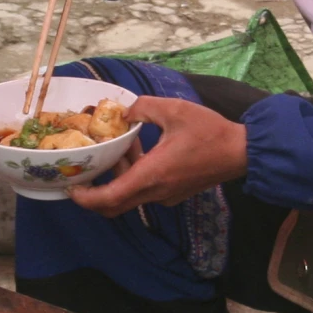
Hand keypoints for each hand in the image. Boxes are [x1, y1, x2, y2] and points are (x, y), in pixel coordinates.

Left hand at [68, 96, 245, 215]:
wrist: (241, 152)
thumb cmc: (209, 132)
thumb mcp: (173, 110)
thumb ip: (143, 107)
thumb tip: (125, 111)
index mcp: (151, 175)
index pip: (110, 198)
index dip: (86, 198)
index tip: (71, 188)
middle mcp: (156, 192)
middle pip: (114, 205)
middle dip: (94, 193)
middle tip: (81, 174)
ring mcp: (166, 195)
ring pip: (129, 196)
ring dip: (117, 177)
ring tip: (121, 147)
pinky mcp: (174, 193)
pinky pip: (144, 191)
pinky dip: (134, 176)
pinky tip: (141, 150)